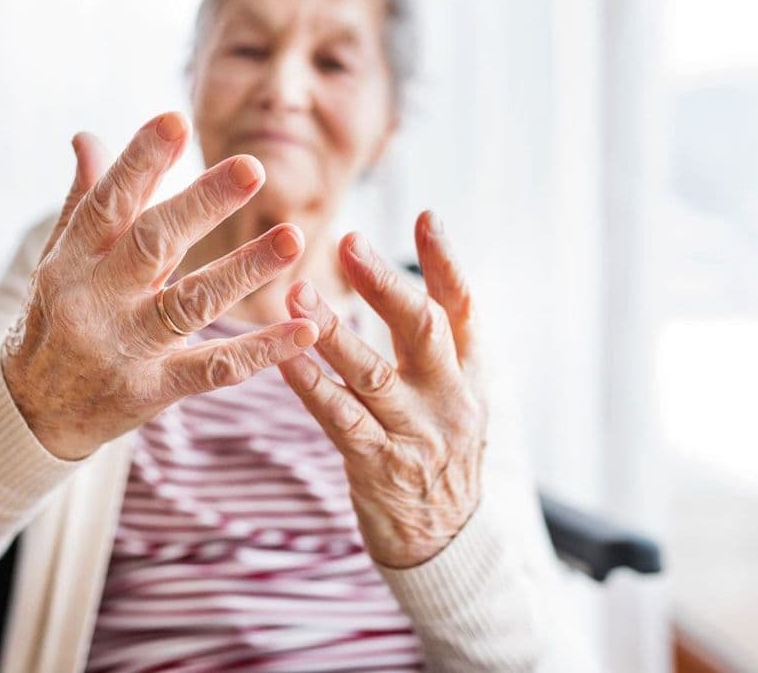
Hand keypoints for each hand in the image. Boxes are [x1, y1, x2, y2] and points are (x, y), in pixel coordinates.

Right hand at [1, 112, 318, 460]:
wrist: (30, 414)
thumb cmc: (53, 320)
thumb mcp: (59, 260)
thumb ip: (83, 200)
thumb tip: (88, 136)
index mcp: (72, 259)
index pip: (108, 203)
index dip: (141, 161)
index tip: (175, 121)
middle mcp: (96, 300)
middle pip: (154, 244)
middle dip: (203, 204)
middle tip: (252, 167)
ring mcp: (126, 347)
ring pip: (191, 303)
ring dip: (245, 269)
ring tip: (293, 237)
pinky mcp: (152, 390)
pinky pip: (214, 368)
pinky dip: (262, 350)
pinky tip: (305, 329)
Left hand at [278, 211, 485, 567]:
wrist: (445, 540)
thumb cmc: (437, 449)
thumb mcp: (455, 392)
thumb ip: (438, 338)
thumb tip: (408, 265)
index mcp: (470, 373)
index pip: (464, 307)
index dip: (445, 261)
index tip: (425, 216)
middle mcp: (451, 399)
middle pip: (422, 329)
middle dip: (384, 284)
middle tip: (349, 242)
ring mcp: (417, 435)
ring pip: (374, 373)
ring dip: (333, 330)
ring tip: (297, 292)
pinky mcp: (380, 467)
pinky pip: (342, 419)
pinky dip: (313, 386)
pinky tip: (286, 358)